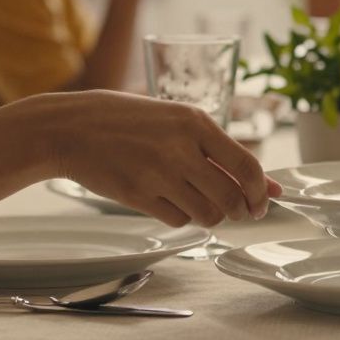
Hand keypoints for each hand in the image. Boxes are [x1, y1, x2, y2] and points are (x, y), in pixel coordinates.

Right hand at [32, 90, 279, 227]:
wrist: (71, 128)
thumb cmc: (127, 120)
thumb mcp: (178, 120)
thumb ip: (221, 151)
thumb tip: (268, 185)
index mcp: (196, 122)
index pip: (247, 166)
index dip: (261, 192)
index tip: (263, 202)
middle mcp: (181, 148)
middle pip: (231, 198)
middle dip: (240, 211)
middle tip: (237, 211)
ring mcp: (159, 173)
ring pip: (208, 214)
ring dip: (211, 215)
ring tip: (199, 201)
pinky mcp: (138, 196)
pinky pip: (178, 219)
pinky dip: (182, 216)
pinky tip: (170, 200)